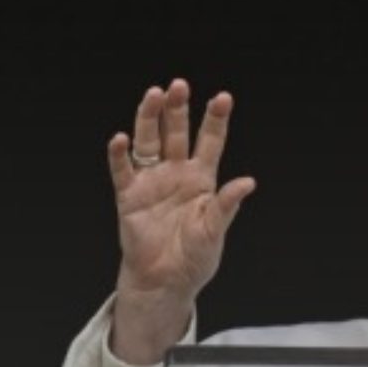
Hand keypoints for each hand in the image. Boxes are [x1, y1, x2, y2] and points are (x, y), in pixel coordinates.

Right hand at [107, 79, 255, 364]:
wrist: (166, 281)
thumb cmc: (195, 257)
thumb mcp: (215, 231)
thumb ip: (227, 205)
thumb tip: (248, 182)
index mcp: (202, 179)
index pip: (211, 142)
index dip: (215, 120)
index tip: (223, 97)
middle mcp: (176, 173)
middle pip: (176, 133)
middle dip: (178, 109)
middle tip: (180, 85)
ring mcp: (152, 182)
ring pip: (149, 142)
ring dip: (149, 118)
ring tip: (153, 95)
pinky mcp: (129, 196)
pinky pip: (123, 170)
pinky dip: (120, 155)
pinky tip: (120, 139)